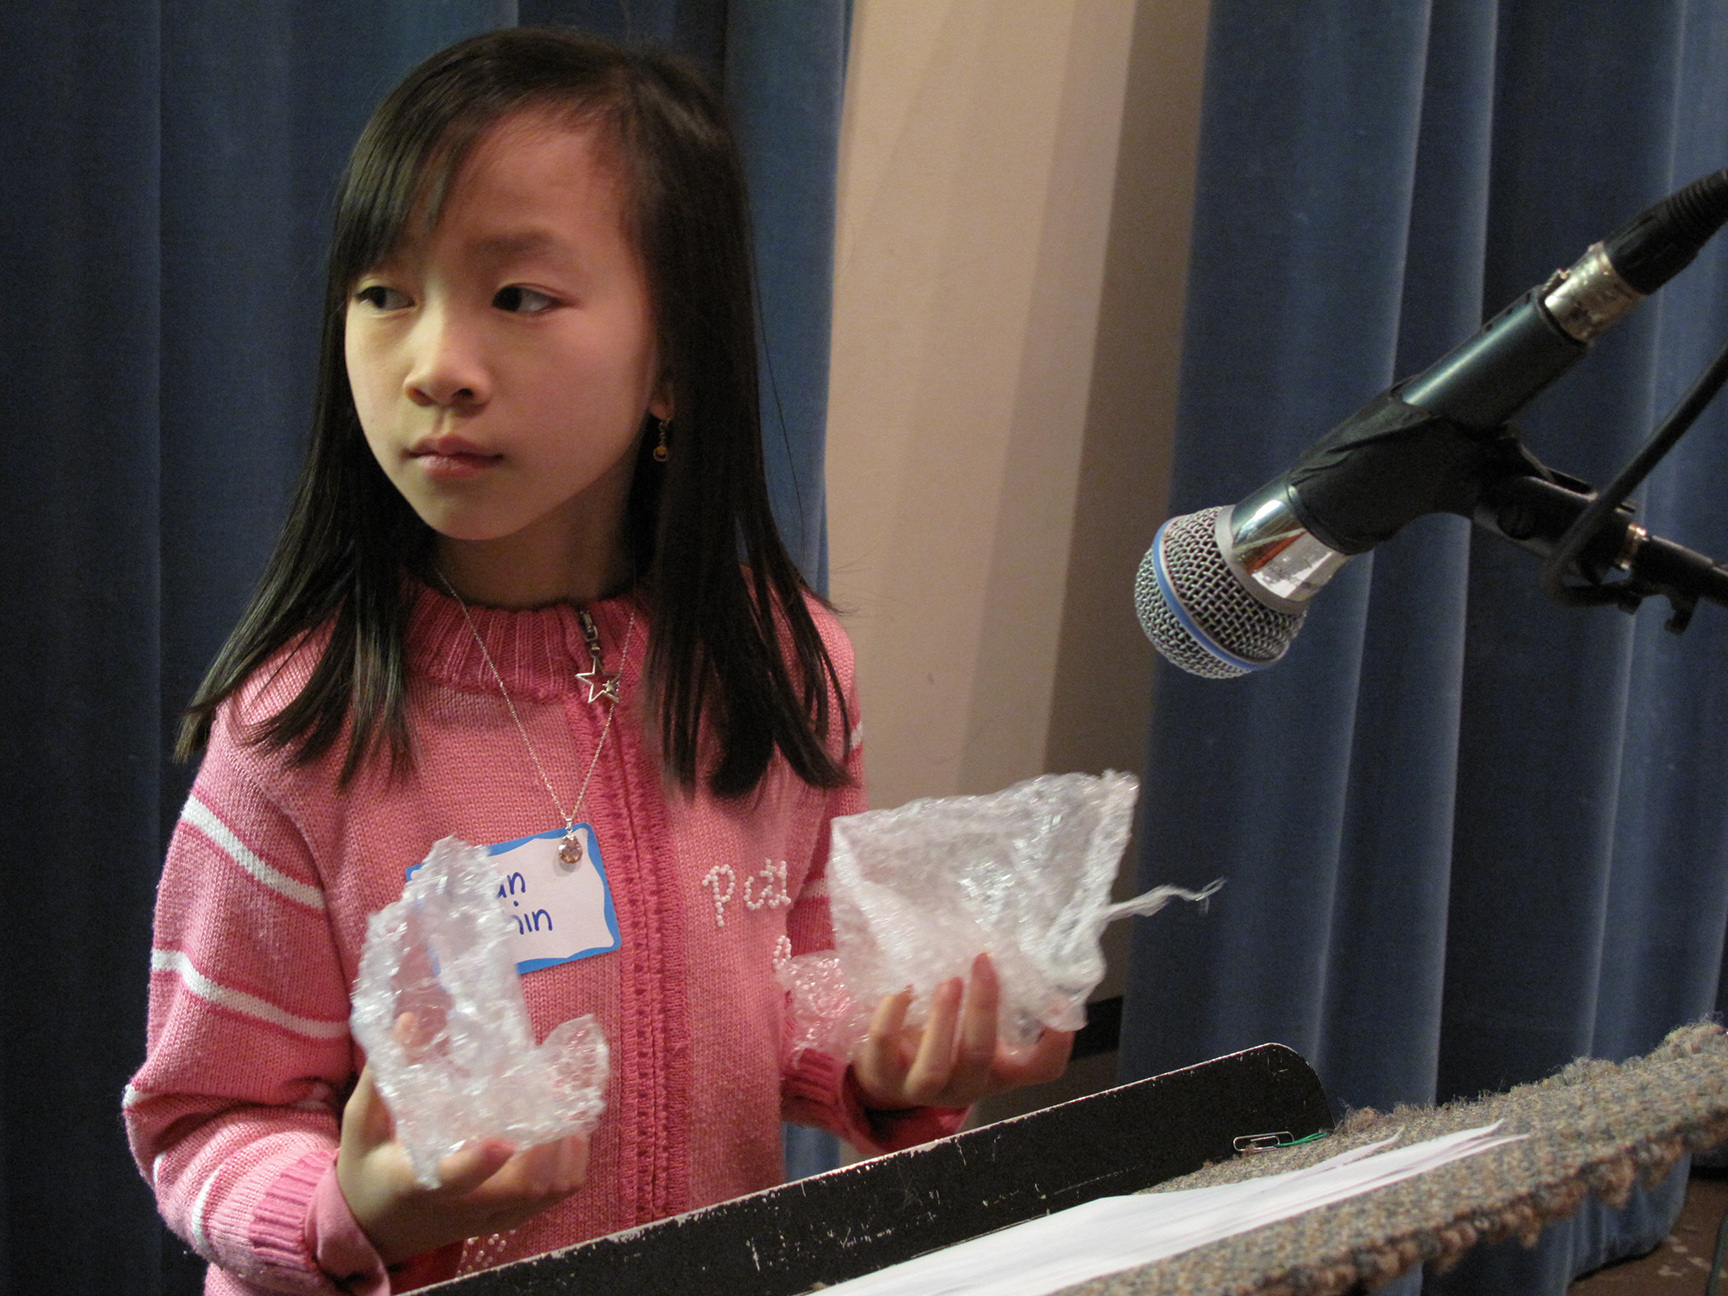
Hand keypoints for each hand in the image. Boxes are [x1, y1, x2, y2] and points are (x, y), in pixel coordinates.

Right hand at [336, 1063, 587, 1265]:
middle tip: (552, 1095)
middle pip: (518, 1189)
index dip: (480, 1163)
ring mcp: (486, 1219)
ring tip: (566, 1107)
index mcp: (417, 1183)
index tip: (503, 1139)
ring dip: (563, 1153)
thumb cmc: (368, 1169)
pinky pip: (550, 1202)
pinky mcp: (504, 1221)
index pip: (453, 1179)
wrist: (375, 1229)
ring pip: (542, 1197)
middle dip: (546, 1145)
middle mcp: (459, 1208)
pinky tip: (570, 1133)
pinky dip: (568, 1169)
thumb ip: (383, 1076)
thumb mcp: (363, 1125)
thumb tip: (408, 1019)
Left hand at [851, 953, 1073, 1110]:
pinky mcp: (883, 1077)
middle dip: (983, 1007)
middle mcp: (965, 1085)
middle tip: (982, 961)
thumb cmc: (944, 1042)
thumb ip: (995, 1001)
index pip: (1041, 1070)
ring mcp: (922, 1088)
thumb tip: (1009, 948)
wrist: (890, 1077)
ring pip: (934, 1068)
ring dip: (943, 1020)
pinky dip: (892, 1017)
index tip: (1058, 1002)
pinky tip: (901, 989)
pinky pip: (884, 1050)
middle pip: (981, 1055)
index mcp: (998, 1071)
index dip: (1057, 1044)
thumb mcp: (974, 1028)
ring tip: (949, 981)